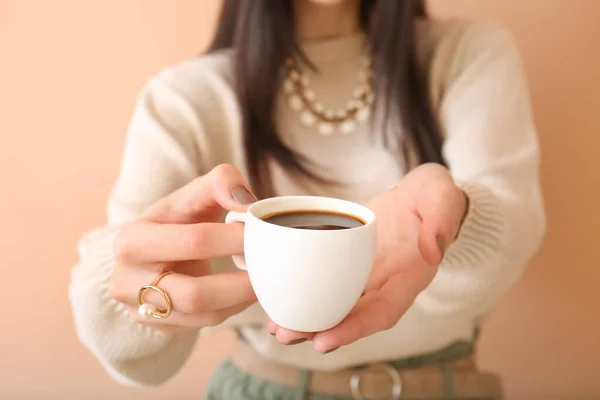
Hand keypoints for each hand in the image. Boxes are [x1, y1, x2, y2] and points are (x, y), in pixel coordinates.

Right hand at [109, 164, 257, 335]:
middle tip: (270, 268)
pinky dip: (233, 309)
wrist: (149, 254)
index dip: (233, 239)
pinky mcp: (160, 328)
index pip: (193, 242)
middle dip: (240, 283)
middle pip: (194, 293)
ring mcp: (141, 311)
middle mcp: (127, 282)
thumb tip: (248, 205)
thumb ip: (221, 183)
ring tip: (264, 281)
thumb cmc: (177, 220)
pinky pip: (205, 325)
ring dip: (241, 300)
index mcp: (133, 241)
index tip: (261, 234)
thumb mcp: (191, 195)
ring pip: (203, 315)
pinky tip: (246, 292)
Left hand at [269, 163, 467, 351]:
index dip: (356, 328)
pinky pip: (332, 283)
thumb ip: (441, 221)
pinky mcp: (354, 264)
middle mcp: (389, 283)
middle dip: (320, 329)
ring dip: (309, 319)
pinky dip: (309, 293)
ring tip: (278, 327)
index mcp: (411, 276)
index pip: (384, 310)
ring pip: (339, 304)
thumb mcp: (443, 198)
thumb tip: (433, 251)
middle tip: (285, 335)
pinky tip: (284, 297)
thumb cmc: (436, 196)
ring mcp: (371, 276)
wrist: (423, 195)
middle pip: (354, 316)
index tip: (324, 342)